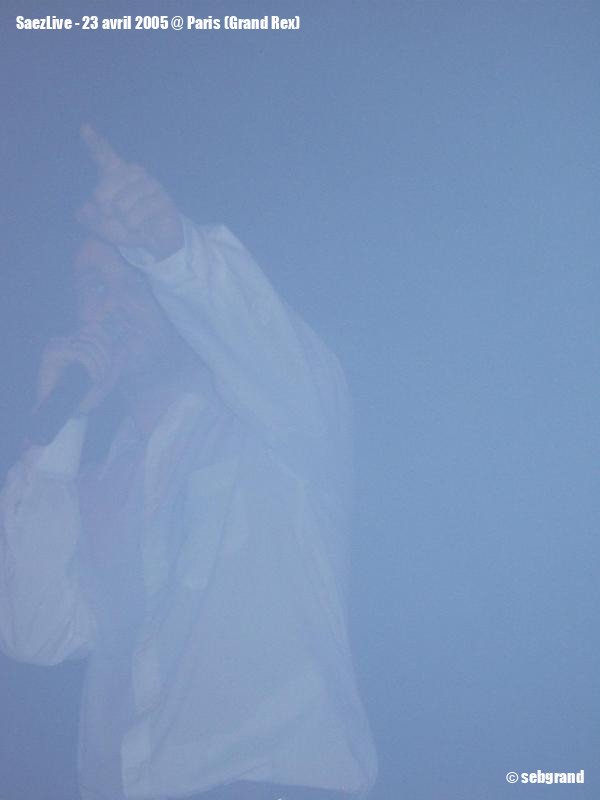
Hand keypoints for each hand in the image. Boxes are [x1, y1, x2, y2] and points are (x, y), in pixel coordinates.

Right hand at [34, 325, 123, 415]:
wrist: (65, 414)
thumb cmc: (84, 398)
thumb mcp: (107, 379)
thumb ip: (116, 364)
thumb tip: (123, 346)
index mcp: (73, 343)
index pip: (95, 329)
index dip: (107, 343)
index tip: (109, 365)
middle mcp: (63, 341)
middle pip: (94, 334)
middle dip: (106, 355)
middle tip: (106, 375)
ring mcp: (56, 346)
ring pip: (88, 344)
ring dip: (100, 363)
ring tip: (100, 380)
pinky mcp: (52, 354)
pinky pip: (80, 353)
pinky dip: (92, 366)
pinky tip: (94, 379)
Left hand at [77, 124, 183, 260]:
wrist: (154, 240)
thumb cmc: (126, 226)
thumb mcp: (102, 225)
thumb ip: (87, 217)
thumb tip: (85, 207)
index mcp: (116, 173)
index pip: (103, 155)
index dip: (93, 142)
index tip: (85, 128)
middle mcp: (133, 173)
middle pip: (101, 191)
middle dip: (104, 211)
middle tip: (117, 216)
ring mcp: (149, 184)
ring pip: (119, 206)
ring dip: (122, 221)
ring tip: (132, 222)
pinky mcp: (162, 199)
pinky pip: (135, 217)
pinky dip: (133, 227)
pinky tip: (142, 226)